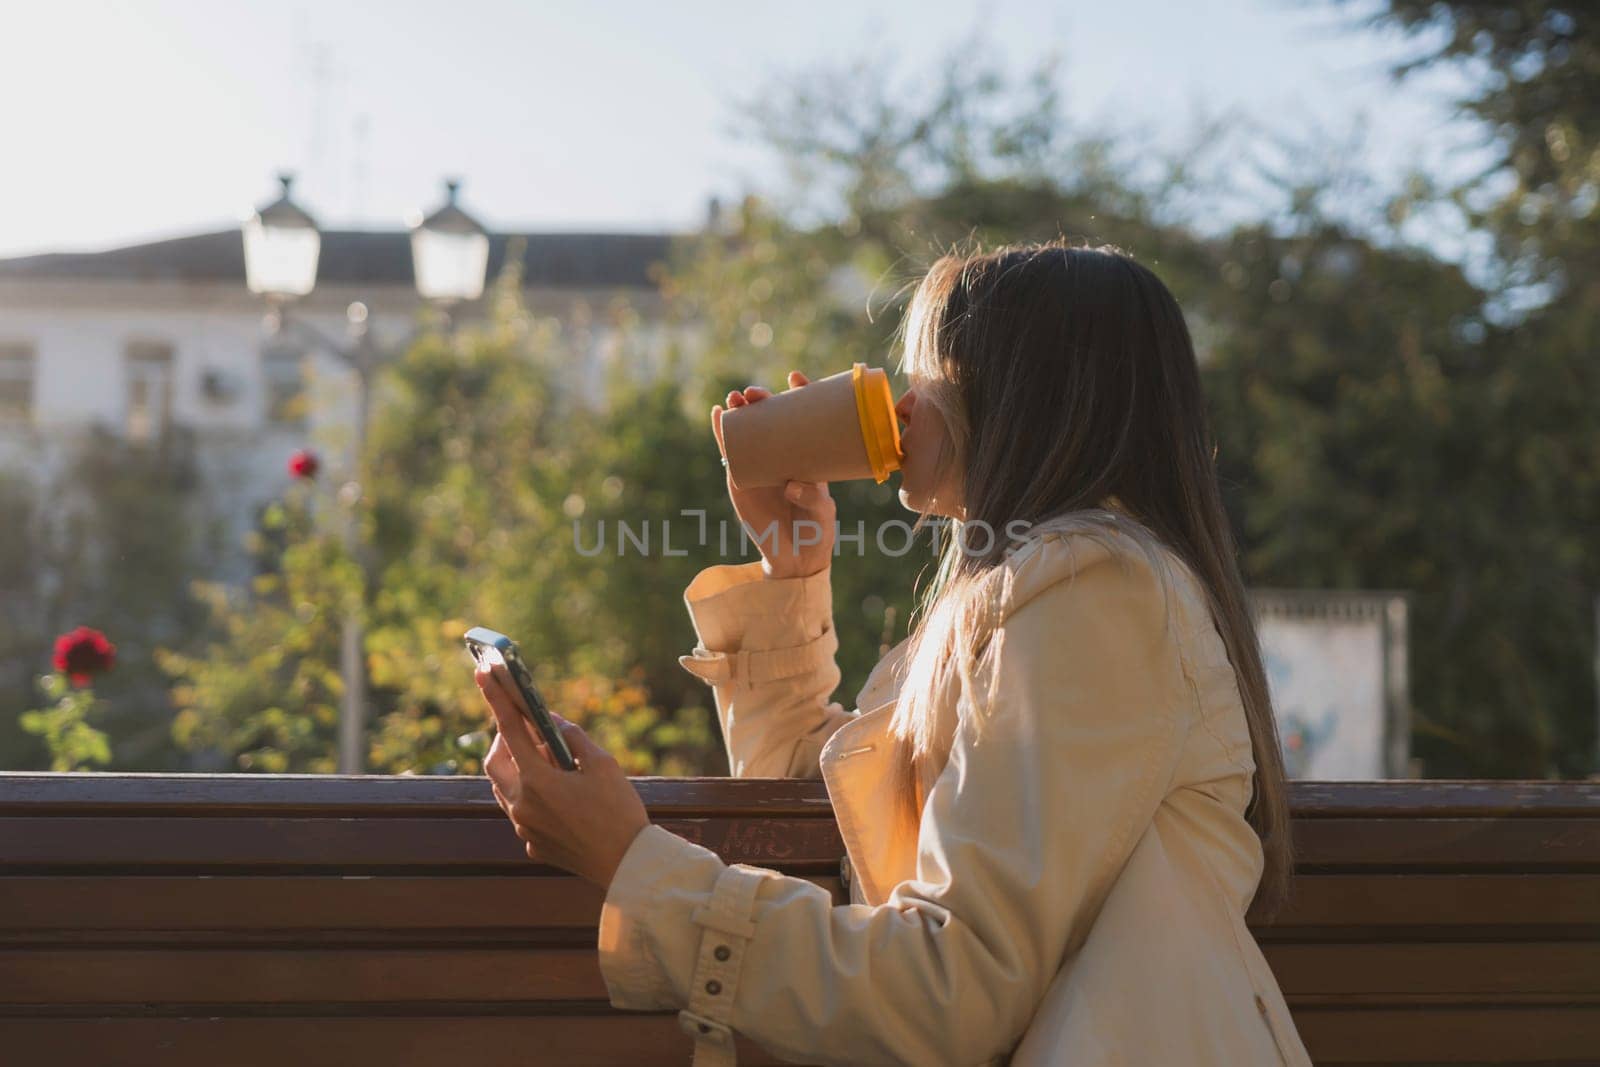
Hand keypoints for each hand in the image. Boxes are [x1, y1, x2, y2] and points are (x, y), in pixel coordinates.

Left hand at [475, 661, 650, 891]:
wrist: (628, 866)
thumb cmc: (620, 811)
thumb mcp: (603, 764)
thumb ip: (573, 738)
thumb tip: (553, 722)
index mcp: (537, 781)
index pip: (510, 730)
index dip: (496, 698)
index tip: (482, 672)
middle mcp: (521, 805)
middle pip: (495, 762)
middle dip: (504, 738)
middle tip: (523, 724)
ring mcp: (524, 828)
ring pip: (504, 788)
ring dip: (516, 767)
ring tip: (544, 757)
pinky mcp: (532, 844)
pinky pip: (521, 812)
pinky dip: (531, 794)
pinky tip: (558, 794)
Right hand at [712, 370, 836, 578]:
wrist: (797, 557)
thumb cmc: (817, 528)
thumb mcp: (822, 510)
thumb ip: (811, 496)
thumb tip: (790, 483)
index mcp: (806, 453)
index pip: (803, 416)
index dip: (799, 393)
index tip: (796, 377)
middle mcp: (782, 453)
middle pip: (769, 417)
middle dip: (761, 399)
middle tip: (756, 393)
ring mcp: (760, 464)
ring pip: (747, 430)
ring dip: (739, 411)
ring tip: (734, 398)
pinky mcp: (741, 479)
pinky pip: (730, 452)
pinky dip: (722, 432)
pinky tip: (716, 415)